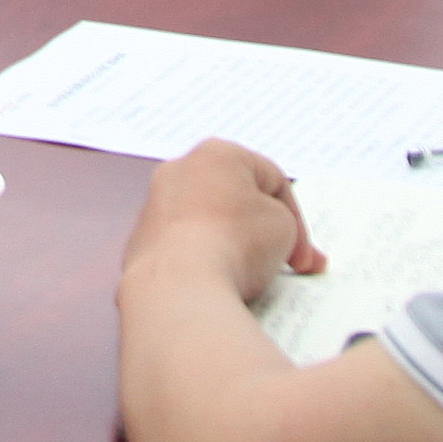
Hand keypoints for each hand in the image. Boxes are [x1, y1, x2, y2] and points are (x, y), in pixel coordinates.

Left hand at [123, 139, 325, 304]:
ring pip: (208, 225)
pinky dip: (203, 263)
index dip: (295, 220)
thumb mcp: (284, 227)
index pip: (271, 180)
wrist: (182, 287)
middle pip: (236, 199)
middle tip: (284, 260)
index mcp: (216, 153)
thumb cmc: (234, 245)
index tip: (301, 253)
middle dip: (263, 231)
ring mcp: (154, 207)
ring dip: (233, 246)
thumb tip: (269, 234)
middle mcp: (178, 171)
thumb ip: (282, 220)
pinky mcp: (141, 243)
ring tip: (252, 276)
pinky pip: (184, 249)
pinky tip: (220, 283)